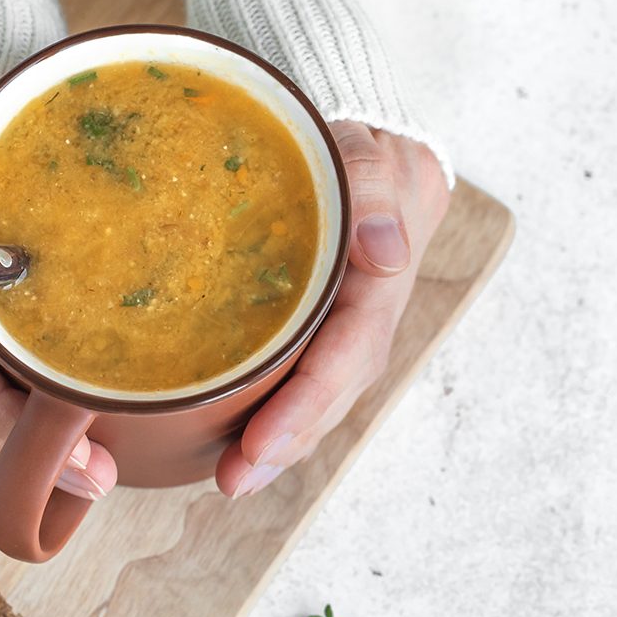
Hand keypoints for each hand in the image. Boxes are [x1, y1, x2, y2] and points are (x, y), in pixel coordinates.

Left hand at [214, 121, 450, 497]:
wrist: (350, 134)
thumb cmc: (343, 140)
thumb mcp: (362, 146)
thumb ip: (374, 186)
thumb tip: (387, 253)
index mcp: (379, 277)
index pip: (348, 353)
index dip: (307, 405)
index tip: (257, 448)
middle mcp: (365, 310)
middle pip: (334, 390)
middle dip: (285, 442)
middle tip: (232, 482)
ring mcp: (342, 320)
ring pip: (318, 392)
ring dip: (278, 440)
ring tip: (230, 478)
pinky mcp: (315, 322)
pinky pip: (298, 372)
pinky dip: (272, 408)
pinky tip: (232, 438)